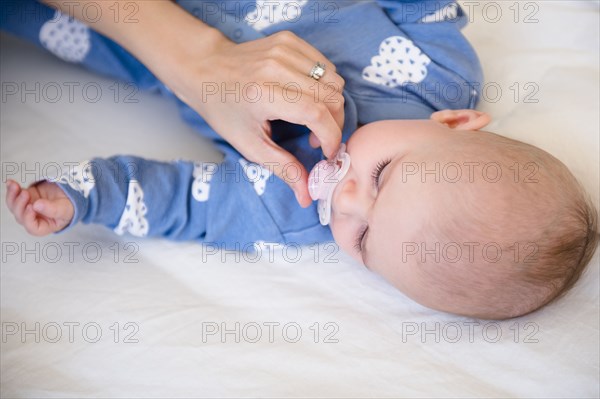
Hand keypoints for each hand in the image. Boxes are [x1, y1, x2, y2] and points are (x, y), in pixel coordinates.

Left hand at [5, 180, 73, 235]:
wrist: (69, 193)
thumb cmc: (69, 205)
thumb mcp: (65, 209)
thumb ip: (52, 209)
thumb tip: (37, 205)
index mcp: (44, 226)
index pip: (33, 228)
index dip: (28, 219)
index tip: (31, 207)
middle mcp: (34, 219)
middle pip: (21, 216)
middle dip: (20, 205)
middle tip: (26, 193)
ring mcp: (29, 209)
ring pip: (14, 207)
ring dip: (13, 197)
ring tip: (15, 186)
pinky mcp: (26, 198)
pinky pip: (14, 196)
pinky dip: (12, 189)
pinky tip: (11, 183)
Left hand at [168, 31, 345, 206]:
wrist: (205, 69)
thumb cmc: (224, 109)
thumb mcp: (249, 145)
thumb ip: (283, 168)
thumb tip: (307, 196)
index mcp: (264, 93)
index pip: (316, 114)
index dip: (331, 137)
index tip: (327, 153)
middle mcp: (276, 67)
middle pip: (332, 96)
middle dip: (334, 123)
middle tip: (318, 139)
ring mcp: (284, 49)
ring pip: (334, 79)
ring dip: (332, 104)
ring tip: (312, 118)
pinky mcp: (290, 39)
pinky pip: (326, 65)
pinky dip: (325, 85)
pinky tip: (308, 97)